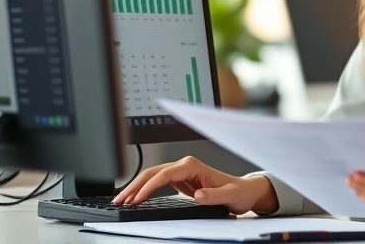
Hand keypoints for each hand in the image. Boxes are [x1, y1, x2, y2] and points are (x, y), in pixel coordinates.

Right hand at [112, 156, 279, 214]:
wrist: (244, 191)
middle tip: (120, 199)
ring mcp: (181, 172)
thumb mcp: (230, 196)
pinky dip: (144, 190)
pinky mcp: (180, 180)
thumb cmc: (238, 192)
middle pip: (153, 172)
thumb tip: (197, 195)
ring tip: (122, 199)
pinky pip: (157, 183)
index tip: (138, 199)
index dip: (148, 186)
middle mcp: (185, 165)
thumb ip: (213, 196)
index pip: (164, 174)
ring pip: (152, 176)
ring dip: (136, 187)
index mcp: (193, 165)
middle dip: (134, 186)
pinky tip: (136, 198)